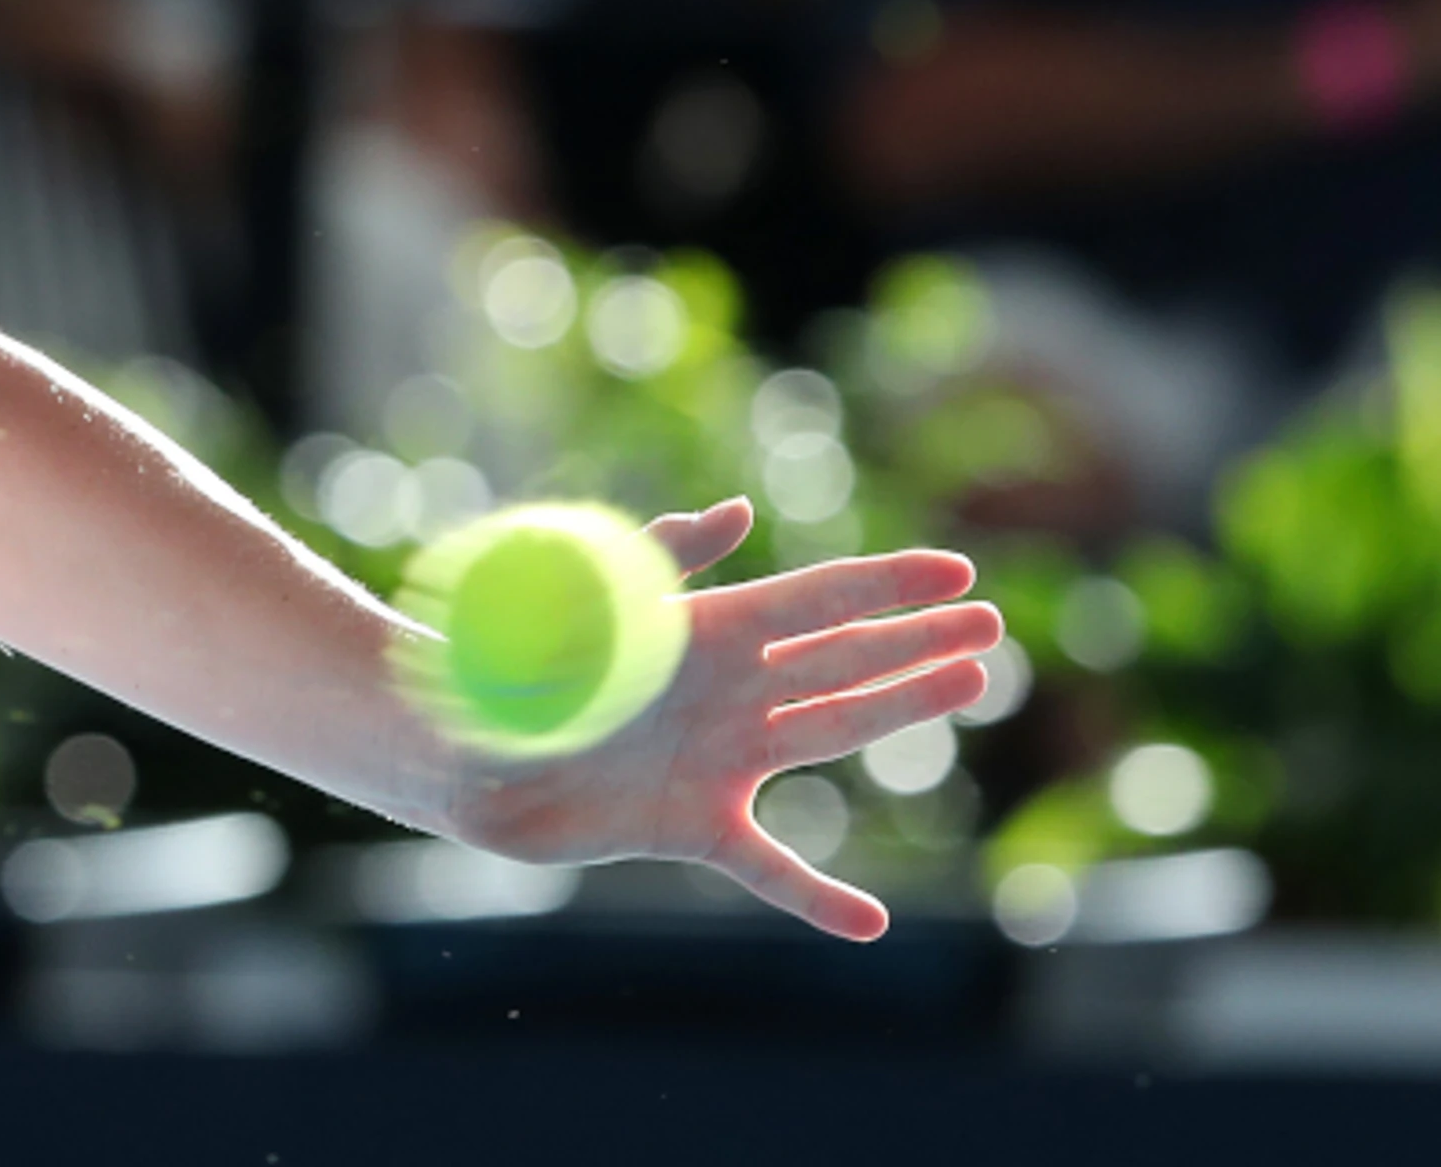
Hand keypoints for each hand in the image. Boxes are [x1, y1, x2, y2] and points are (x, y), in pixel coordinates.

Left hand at [442, 497, 1001, 940]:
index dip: (888, 586)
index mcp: (706, 630)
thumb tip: (733, 514)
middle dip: (915, 643)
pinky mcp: (690, 825)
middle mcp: (725, 691)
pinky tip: (870, 927)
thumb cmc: (503, 660)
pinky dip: (815, 898)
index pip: (817, 600)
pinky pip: (770, 868)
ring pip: (831, 732)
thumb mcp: (580, 599)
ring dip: (899, 711)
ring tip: (970, 684)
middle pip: (841, 661)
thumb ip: (657, 560)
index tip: (959, 571)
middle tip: (991, 626)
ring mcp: (716, 758)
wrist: (449, 750)